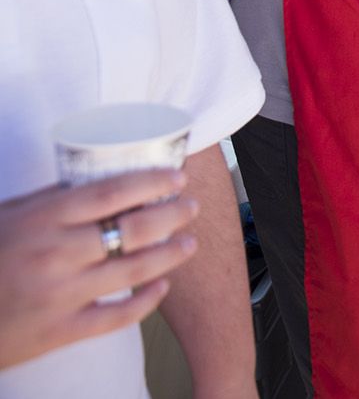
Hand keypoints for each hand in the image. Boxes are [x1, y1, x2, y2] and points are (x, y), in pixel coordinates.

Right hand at [0, 171, 199, 369]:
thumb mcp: (9, 216)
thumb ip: (52, 200)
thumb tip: (100, 182)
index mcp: (42, 219)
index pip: (111, 193)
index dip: (152, 182)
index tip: (177, 176)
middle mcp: (55, 255)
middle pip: (132, 230)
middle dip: (171, 215)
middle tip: (190, 207)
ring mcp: (60, 295)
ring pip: (134, 271)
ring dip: (170, 255)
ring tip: (189, 242)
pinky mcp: (59, 331)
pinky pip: (117, 317)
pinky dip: (147, 301)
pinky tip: (162, 287)